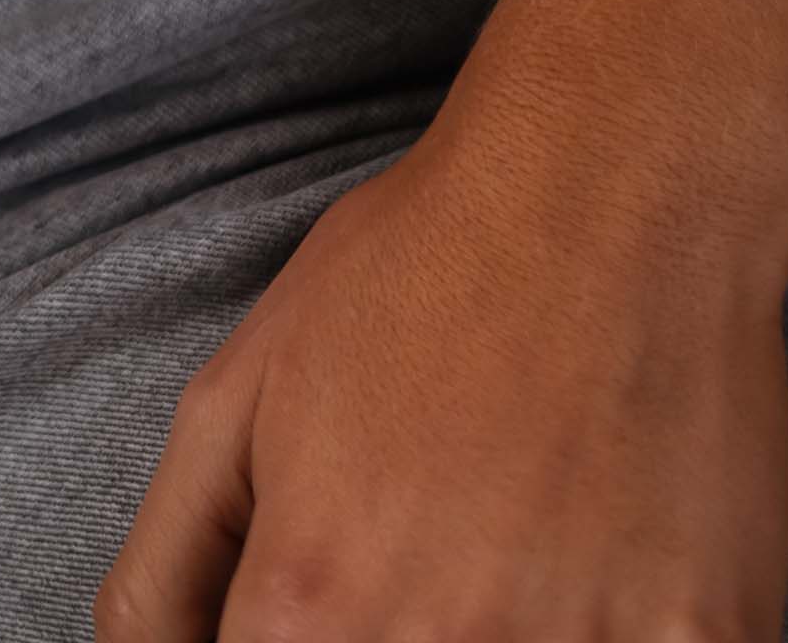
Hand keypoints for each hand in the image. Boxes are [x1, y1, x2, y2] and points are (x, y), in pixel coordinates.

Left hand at [95, 105, 787, 641]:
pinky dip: (622, 634)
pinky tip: (608, 563)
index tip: (339, 598)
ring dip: (513, 637)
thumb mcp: (235, 394)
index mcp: (310, 607)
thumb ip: (165, 573)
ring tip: (520, 543)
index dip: (300, 642)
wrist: (607, 190)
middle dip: (401, 636)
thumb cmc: (414, 275)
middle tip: (441, 547)